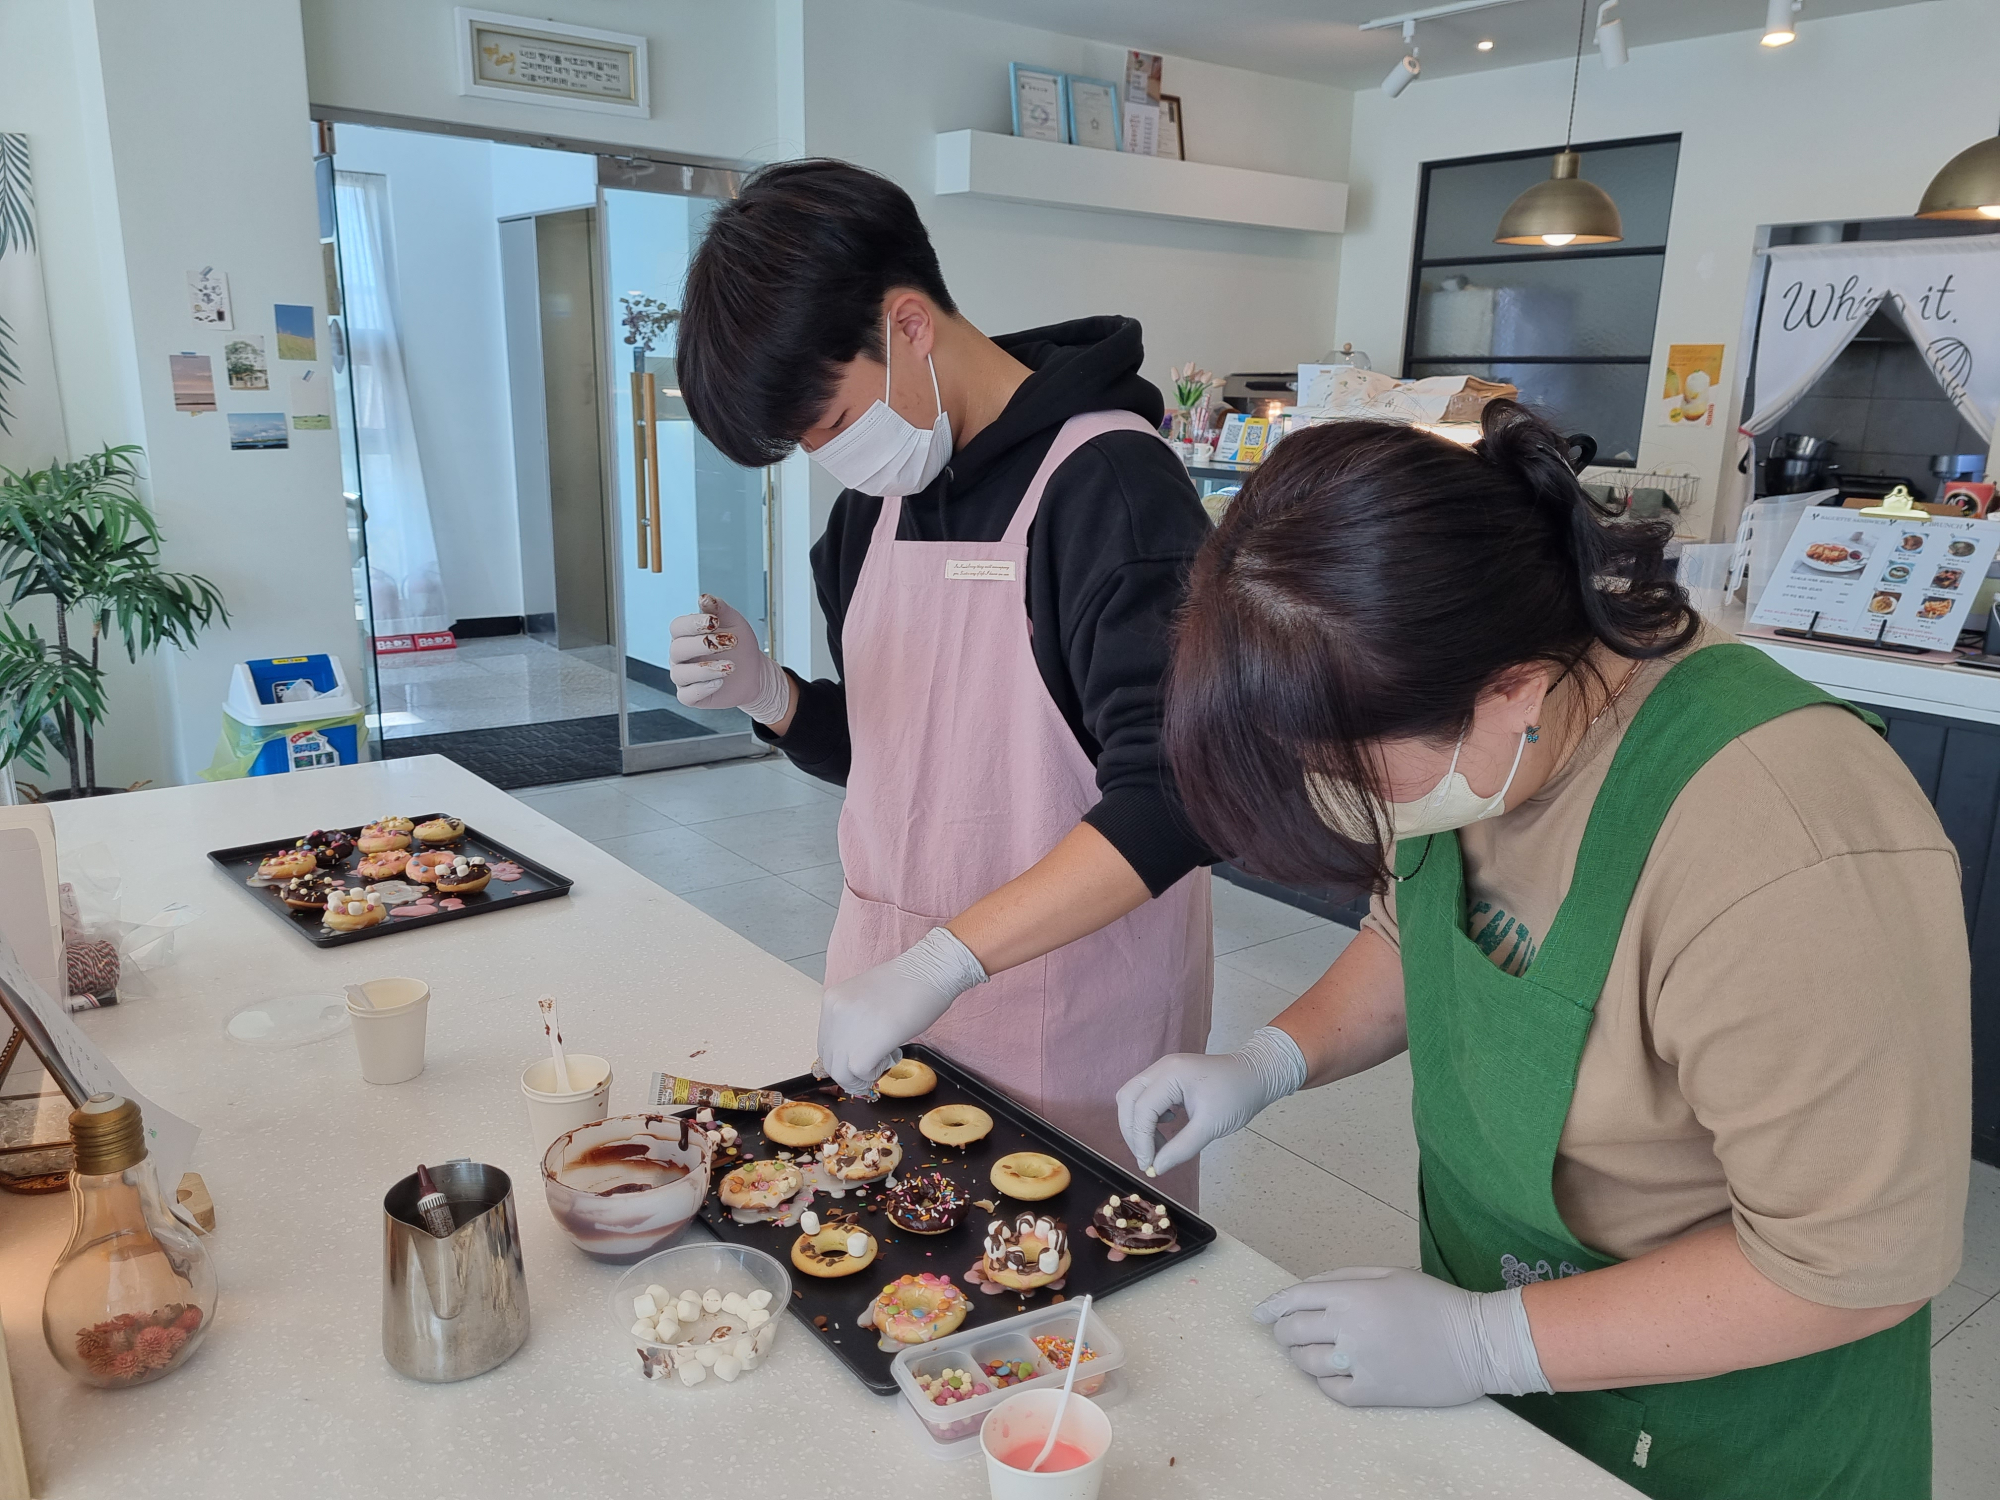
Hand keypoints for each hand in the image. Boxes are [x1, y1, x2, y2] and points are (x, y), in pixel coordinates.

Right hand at [667, 595, 789, 722]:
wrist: (754, 671)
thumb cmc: (739, 645)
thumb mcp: (733, 622)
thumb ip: (719, 608)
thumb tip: (704, 598)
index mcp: (685, 635)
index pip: (677, 627)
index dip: (693, 623)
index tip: (715, 621)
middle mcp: (680, 656)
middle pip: (677, 649)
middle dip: (703, 645)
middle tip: (730, 642)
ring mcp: (683, 677)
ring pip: (681, 673)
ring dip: (706, 669)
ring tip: (731, 666)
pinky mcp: (690, 696)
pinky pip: (687, 695)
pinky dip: (703, 688)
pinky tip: (720, 682)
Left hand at [817, 928, 987, 1093]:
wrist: (931, 971)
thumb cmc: (908, 983)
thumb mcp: (866, 998)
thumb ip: (853, 1021)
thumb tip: (853, 1048)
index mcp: (833, 1000)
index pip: (826, 1043)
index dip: (842, 1058)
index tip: (855, 1064)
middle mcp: (835, 1013)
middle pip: (830, 1061)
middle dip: (850, 1073)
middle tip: (870, 1070)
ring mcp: (848, 1028)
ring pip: (841, 1072)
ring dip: (861, 1077)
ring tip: (881, 1063)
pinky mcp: (866, 1044)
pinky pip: (860, 1072)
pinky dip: (873, 1074)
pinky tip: (889, 1058)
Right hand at [1116, 1027, 1307, 1176]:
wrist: (1258, 1076)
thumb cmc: (1238, 1096)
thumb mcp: (1211, 1126)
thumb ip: (1181, 1148)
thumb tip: (1157, 1167)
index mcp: (1171, 1074)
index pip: (1141, 1109)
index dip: (1140, 1140)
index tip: (1148, 1165)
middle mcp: (1162, 1068)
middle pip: (1128, 1099)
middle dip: (1132, 1132)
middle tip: (1146, 1158)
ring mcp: (1164, 1070)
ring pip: (1133, 1097)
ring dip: (1138, 1124)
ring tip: (1157, 1147)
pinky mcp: (1169, 1077)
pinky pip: (1145, 1096)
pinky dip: (1147, 1116)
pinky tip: (1166, 1128)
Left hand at [1253, 1267, 1548, 1407]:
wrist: (1478, 1343)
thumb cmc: (1435, 1302)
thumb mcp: (1388, 1274)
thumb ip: (1342, 1278)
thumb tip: (1305, 1290)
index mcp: (1352, 1295)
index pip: (1294, 1299)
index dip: (1271, 1307)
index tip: (1258, 1315)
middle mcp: (1349, 1329)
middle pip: (1293, 1332)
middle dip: (1283, 1331)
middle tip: (1286, 1332)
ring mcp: (1358, 1364)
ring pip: (1306, 1363)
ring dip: (1299, 1356)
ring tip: (1308, 1351)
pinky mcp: (1372, 1394)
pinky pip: (1330, 1390)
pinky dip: (1323, 1381)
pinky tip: (1332, 1372)